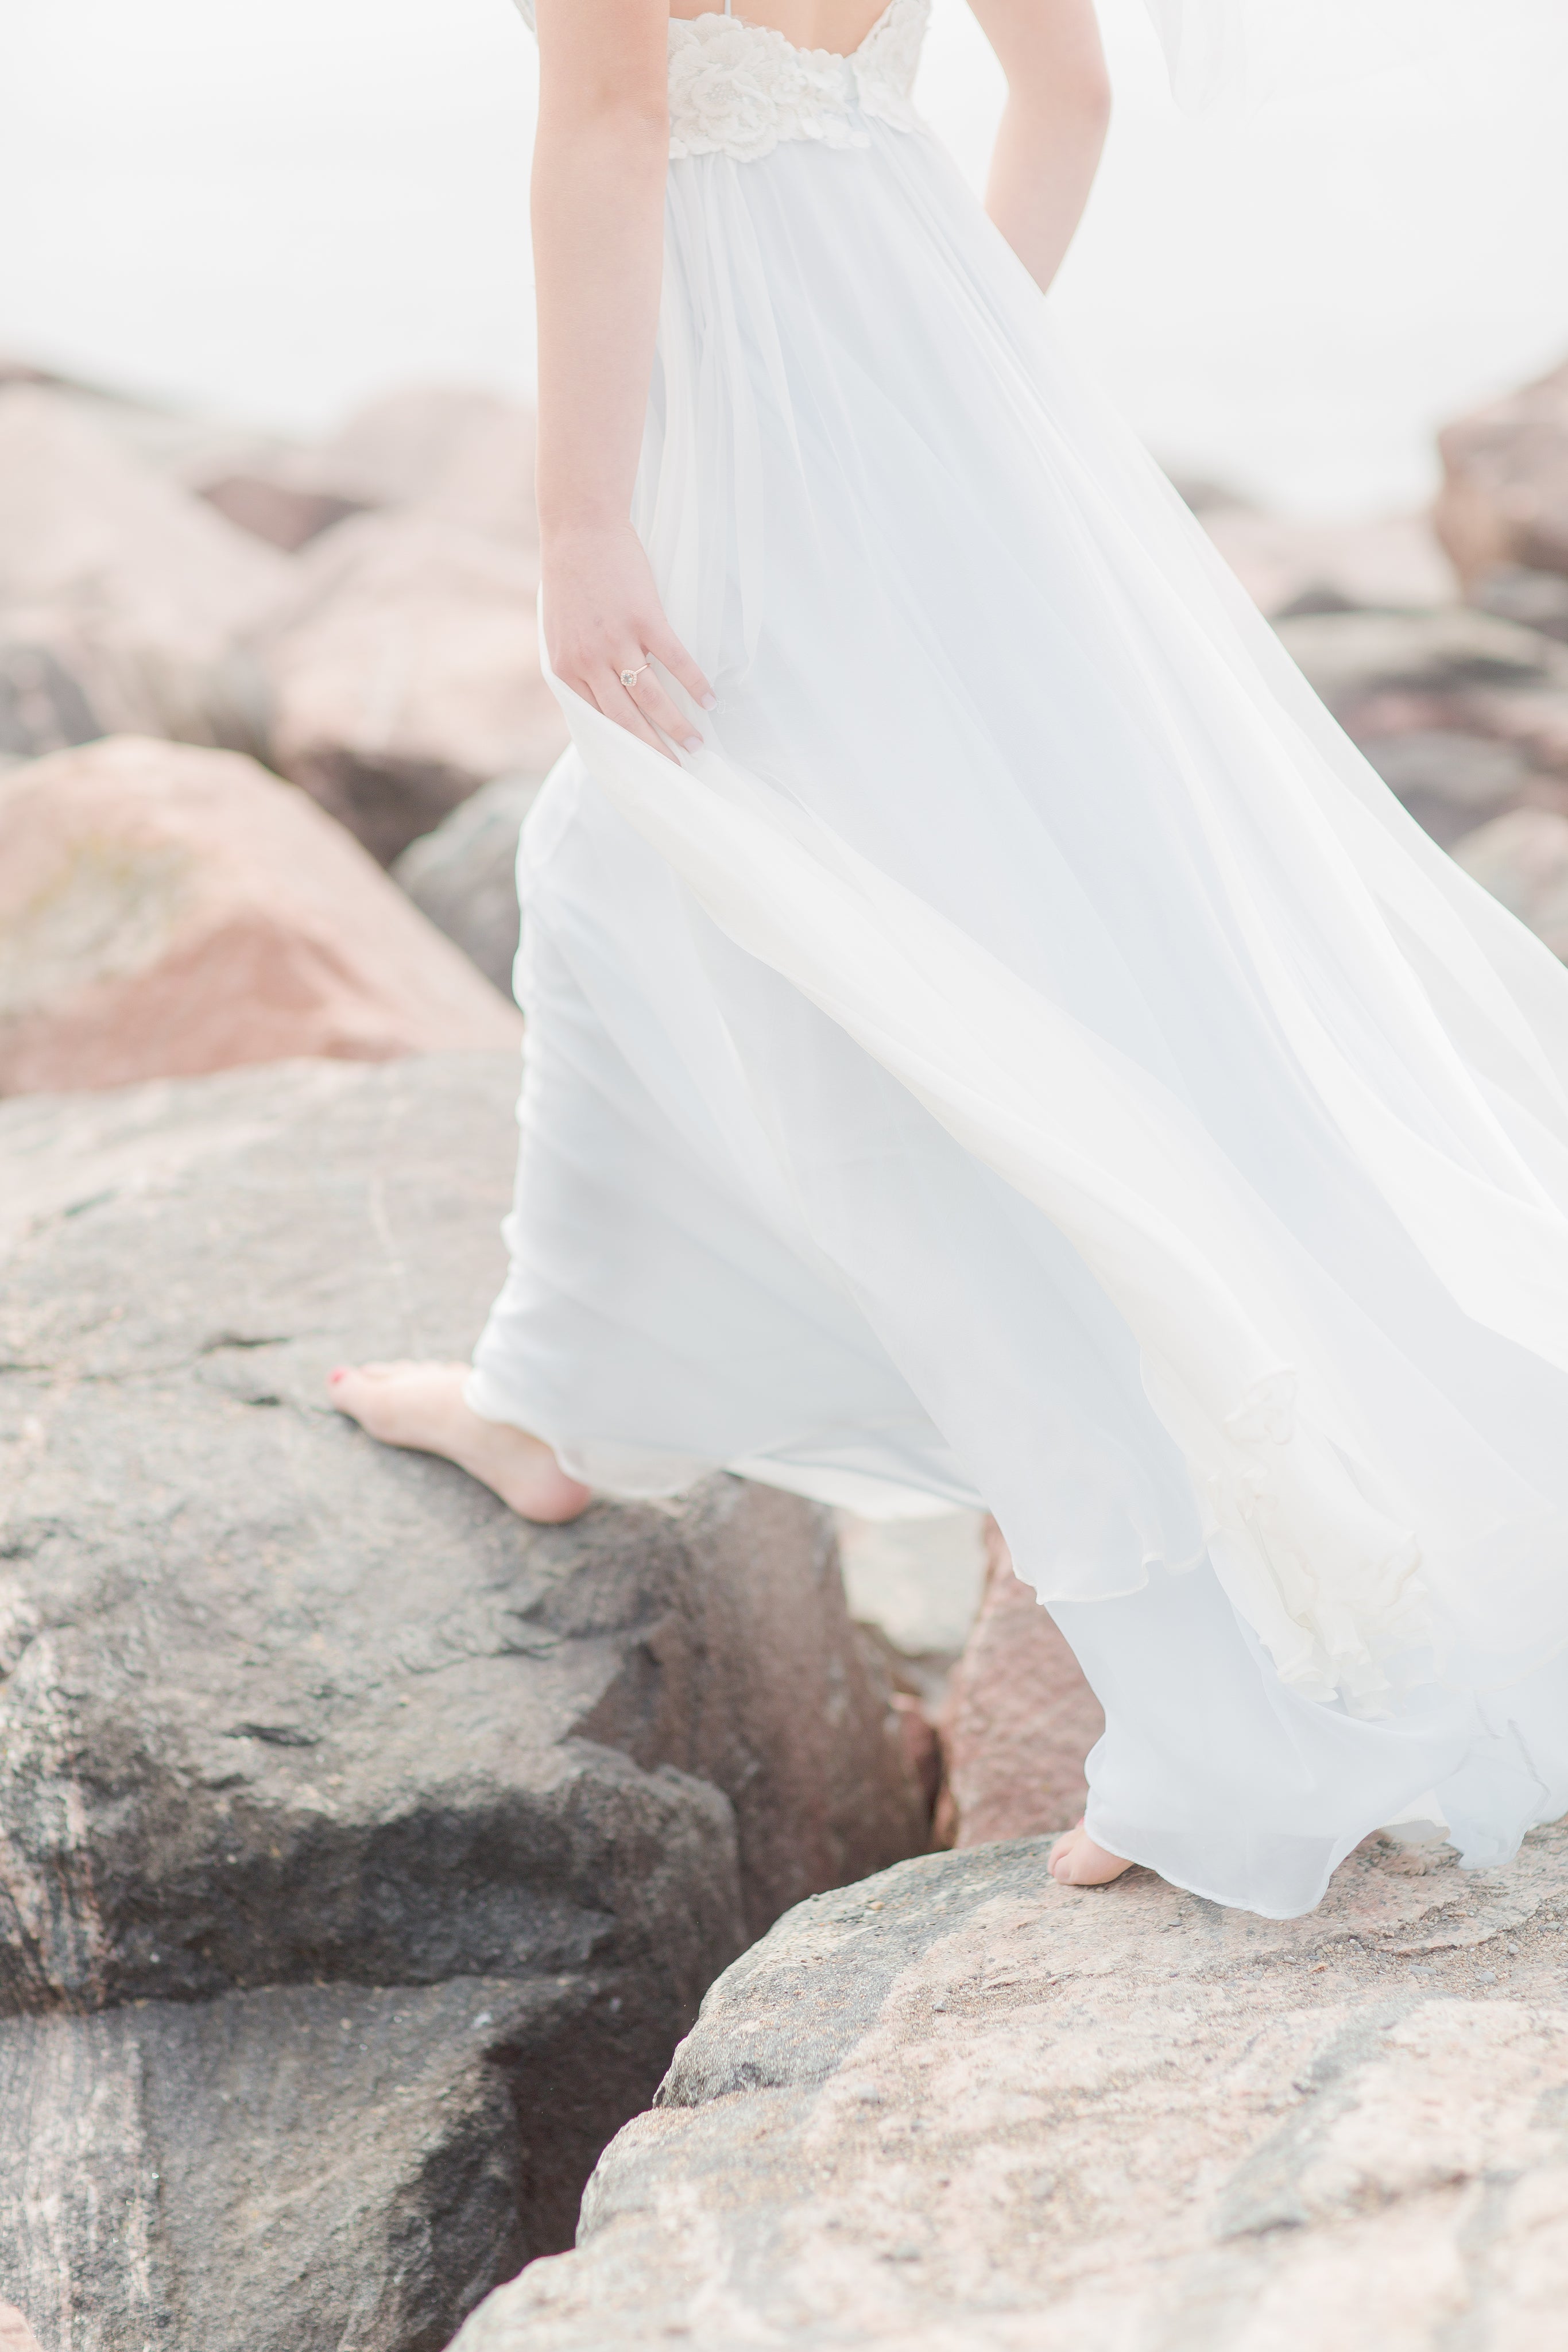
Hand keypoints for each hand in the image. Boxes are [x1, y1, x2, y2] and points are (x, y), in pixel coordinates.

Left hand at [542, 519, 714, 760]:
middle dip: (654, 751)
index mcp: (566, 669)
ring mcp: (618, 641)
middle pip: (626, 720)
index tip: (642, 769)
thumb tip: (598, 700)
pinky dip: (695, 682)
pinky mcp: (644, 618)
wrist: (579, 529)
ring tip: (697, 743)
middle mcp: (590, 662)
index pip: (597, 722)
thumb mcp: (560, 632)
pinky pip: (675, 661)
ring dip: (678, 725)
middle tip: (677, 771)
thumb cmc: (570, 580)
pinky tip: (710, 699)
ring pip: (652, 698)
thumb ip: (577, 667)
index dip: (623, 749)